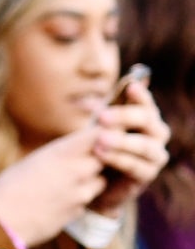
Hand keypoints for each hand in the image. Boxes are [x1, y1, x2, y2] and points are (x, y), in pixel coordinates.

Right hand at [0, 125, 105, 248]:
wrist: (2, 221)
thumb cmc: (9, 187)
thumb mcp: (33, 160)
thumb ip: (60, 154)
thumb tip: (74, 151)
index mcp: (62, 152)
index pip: (98, 134)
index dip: (100, 136)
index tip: (92, 139)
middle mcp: (77, 169)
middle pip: (106, 158)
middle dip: (96, 160)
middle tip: (78, 162)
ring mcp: (81, 192)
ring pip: (99, 181)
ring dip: (90, 181)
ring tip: (65, 184)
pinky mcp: (79, 211)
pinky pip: (88, 201)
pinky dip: (78, 200)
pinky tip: (57, 201)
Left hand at [87, 80, 170, 214]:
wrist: (92, 177)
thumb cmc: (100, 142)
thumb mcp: (104, 120)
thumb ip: (118, 99)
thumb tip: (139, 71)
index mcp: (147, 118)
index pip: (147, 104)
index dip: (141, 96)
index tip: (131, 87)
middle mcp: (156, 135)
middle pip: (148, 122)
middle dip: (125, 117)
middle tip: (101, 116)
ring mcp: (154, 156)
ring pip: (144, 146)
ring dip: (122, 141)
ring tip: (100, 139)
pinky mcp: (145, 176)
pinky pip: (136, 166)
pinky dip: (118, 158)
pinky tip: (100, 153)